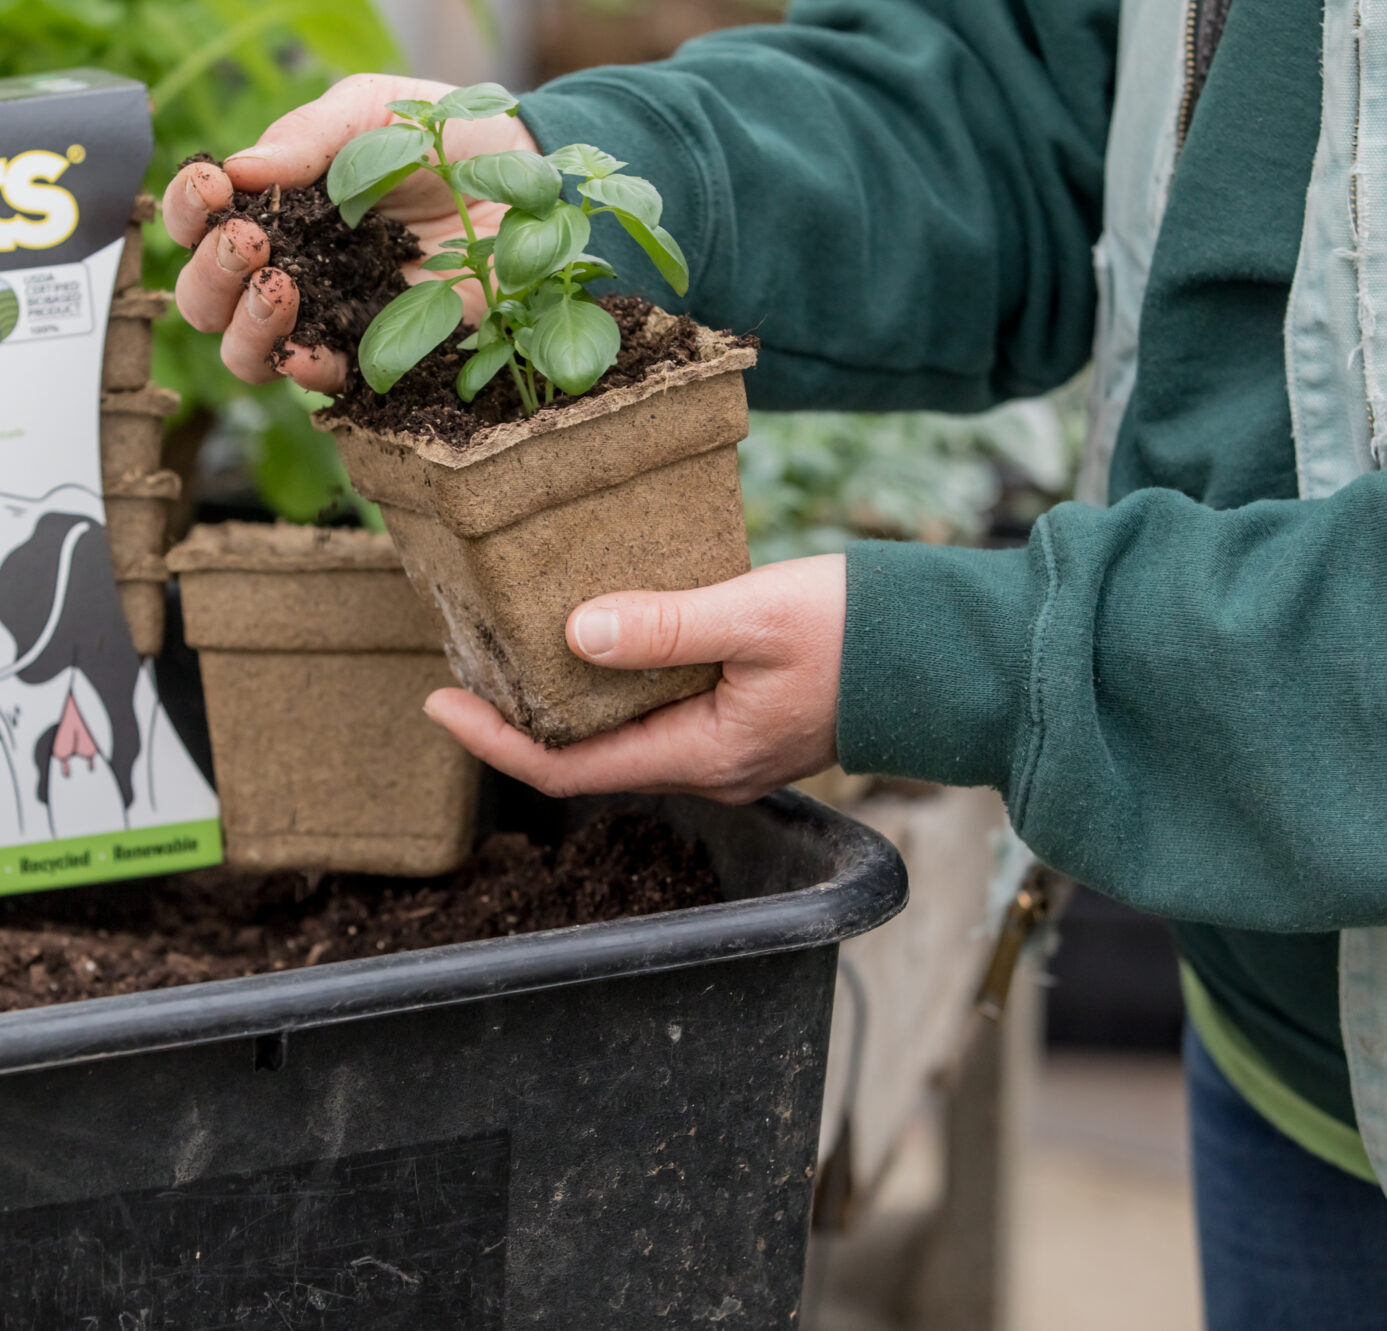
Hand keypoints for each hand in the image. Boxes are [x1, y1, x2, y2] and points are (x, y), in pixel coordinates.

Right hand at [165, 72, 536, 390]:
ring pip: (244, 352)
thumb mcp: (370, 110)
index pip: (200, 219)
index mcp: (273, 204)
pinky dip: (304, 368)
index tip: (212, 187)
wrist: (529, 172)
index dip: (187, 209)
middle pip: (204, 298)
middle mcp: (288, 264)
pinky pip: (320, 380)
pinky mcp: (376, 352)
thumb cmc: (442, 132)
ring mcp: (328, 313)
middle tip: (250, 243)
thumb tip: (238, 169)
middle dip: (210, 273)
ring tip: (279, 287)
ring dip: (244, 326)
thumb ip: (306, 136)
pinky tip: (310, 346)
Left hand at [424, 555, 847, 803]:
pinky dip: (610, 682)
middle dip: (518, 717)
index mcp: (702, 755)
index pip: (568, 771)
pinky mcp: (744, 719)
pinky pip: (656, 710)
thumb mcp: (754, 616)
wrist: (948, 654)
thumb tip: (576, 634)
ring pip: (621, 733)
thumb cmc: (860, 634)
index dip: (494, 741)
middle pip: (586, 757)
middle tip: (463, 662)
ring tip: (509, 647)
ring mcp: (727, 747)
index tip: (438, 701)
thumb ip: (666, 626)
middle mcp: (707, 765)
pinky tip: (592, 637)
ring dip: (562, 699)